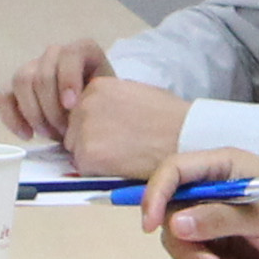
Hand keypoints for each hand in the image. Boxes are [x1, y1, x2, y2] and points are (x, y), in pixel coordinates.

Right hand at [0, 37, 112, 142]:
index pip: (70, 54)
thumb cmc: (104, 108)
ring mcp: (33, 67)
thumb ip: (97, 100)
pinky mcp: (16, 87)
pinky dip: (12, 118)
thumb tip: (78, 111)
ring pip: (21, 81)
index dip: (68, 79)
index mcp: (83, 50)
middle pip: (42, 73)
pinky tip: (28, 135)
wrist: (95, 118)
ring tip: (48, 134)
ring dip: (34, 113)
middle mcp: (55, 54)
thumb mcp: (108, 101)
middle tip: (65, 131)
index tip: (71, 106)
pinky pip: (4, 97)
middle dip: (51, 107)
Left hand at [55, 75, 190, 179]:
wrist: (186, 136)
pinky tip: (122, 164)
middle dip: (91, 141)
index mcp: (96, 86)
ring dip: (94, 157)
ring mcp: (85, 129)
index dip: (95, 125)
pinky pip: (83, 169)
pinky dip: (99, 172)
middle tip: (121, 146)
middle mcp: (85, 104)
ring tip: (124, 154)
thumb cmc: (169, 118)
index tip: (114, 131)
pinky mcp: (88, 155)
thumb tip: (97, 117)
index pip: (78, 111)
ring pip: (76, 150)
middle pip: (73, 131)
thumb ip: (109, 102)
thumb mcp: (133, 94)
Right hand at [139, 148, 258, 258]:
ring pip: (180, 235)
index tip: (149, 225)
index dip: (154, 195)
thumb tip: (174, 223)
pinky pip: (196, 251)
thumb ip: (217, 219)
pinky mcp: (220, 237)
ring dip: (196, 257)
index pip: (173, 171)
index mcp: (221, 167)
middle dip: (184, 241)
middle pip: (171, 210)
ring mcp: (215, 213)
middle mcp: (212, 187)